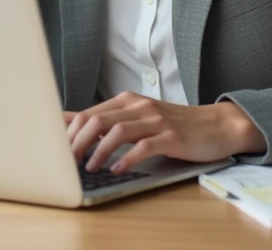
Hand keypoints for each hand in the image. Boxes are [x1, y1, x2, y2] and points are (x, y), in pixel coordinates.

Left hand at [64, 92, 266, 173]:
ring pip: (117, 130)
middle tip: (67, 162)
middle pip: (98, 119)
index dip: (69, 132)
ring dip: (98, 151)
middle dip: (77, 142)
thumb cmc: (174, 125)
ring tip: (89, 167)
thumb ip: (109, 121)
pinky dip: (126, 158)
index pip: (89, 113)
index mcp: (128, 101)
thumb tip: (70, 123)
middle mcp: (139, 106)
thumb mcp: (139, 118)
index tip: (55, 150)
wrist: (216, 125)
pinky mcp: (171, 136)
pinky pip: (144, 146)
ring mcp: (156, 120)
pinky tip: (118, 169)